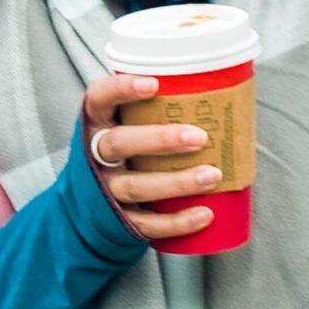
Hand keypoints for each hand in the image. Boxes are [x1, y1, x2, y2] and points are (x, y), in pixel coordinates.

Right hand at [81, 74, 221, 242]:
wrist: (88, 202)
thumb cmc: (121, 152)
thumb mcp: (122, 125)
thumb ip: (152, 110)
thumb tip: (220, 91)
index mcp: (96, 123)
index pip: (99, 98)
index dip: (122, 89)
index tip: (154, 85)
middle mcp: (95, 155)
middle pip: (118, 144)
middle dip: (159, 140)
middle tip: (199, 136)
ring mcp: (103, 189)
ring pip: (135, 186)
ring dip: (176, 182)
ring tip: (212, 175)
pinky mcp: (117, 219)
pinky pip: (147, 223)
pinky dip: (177, 222)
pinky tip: (204, 214)